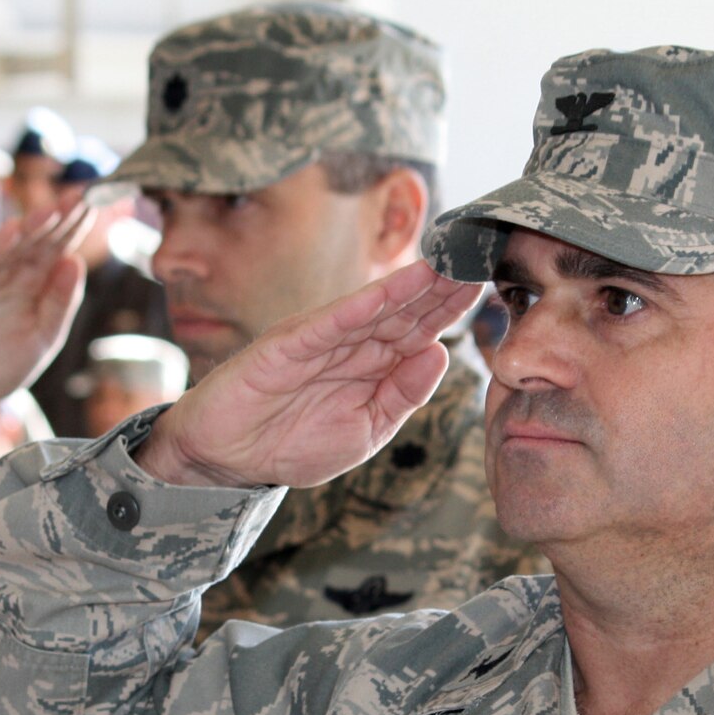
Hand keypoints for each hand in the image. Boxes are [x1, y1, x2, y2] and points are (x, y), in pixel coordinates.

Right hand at [0, 207, 93, 407]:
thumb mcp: (41, 339)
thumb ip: (59, 304)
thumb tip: (76, 263)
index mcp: (29, 286)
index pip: (55, 250)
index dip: (73, 228)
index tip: (95, 206)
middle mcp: (6, 276)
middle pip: (35, 241)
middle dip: (57, 218)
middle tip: (81, 195)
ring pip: (8, 248)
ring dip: (29, 227)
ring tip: (51, 210)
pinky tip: (12, 233)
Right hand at [137, 260, 481, 488]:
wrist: (225, 460)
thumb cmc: (291, 444)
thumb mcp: (365, 431)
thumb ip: (402, 396)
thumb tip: (440, 355)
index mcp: (373, 365)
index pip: (421, 329)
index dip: (453, 307)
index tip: (488, 284)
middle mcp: (351, 344)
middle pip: (405, 308)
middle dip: (443, 284)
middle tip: (481, 255)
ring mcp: (319, 340)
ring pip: (373, 307)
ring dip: (410, 284)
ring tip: (447, 262)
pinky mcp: (285, 346)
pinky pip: (328, 323)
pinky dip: (357, 306)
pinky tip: (388, 290)